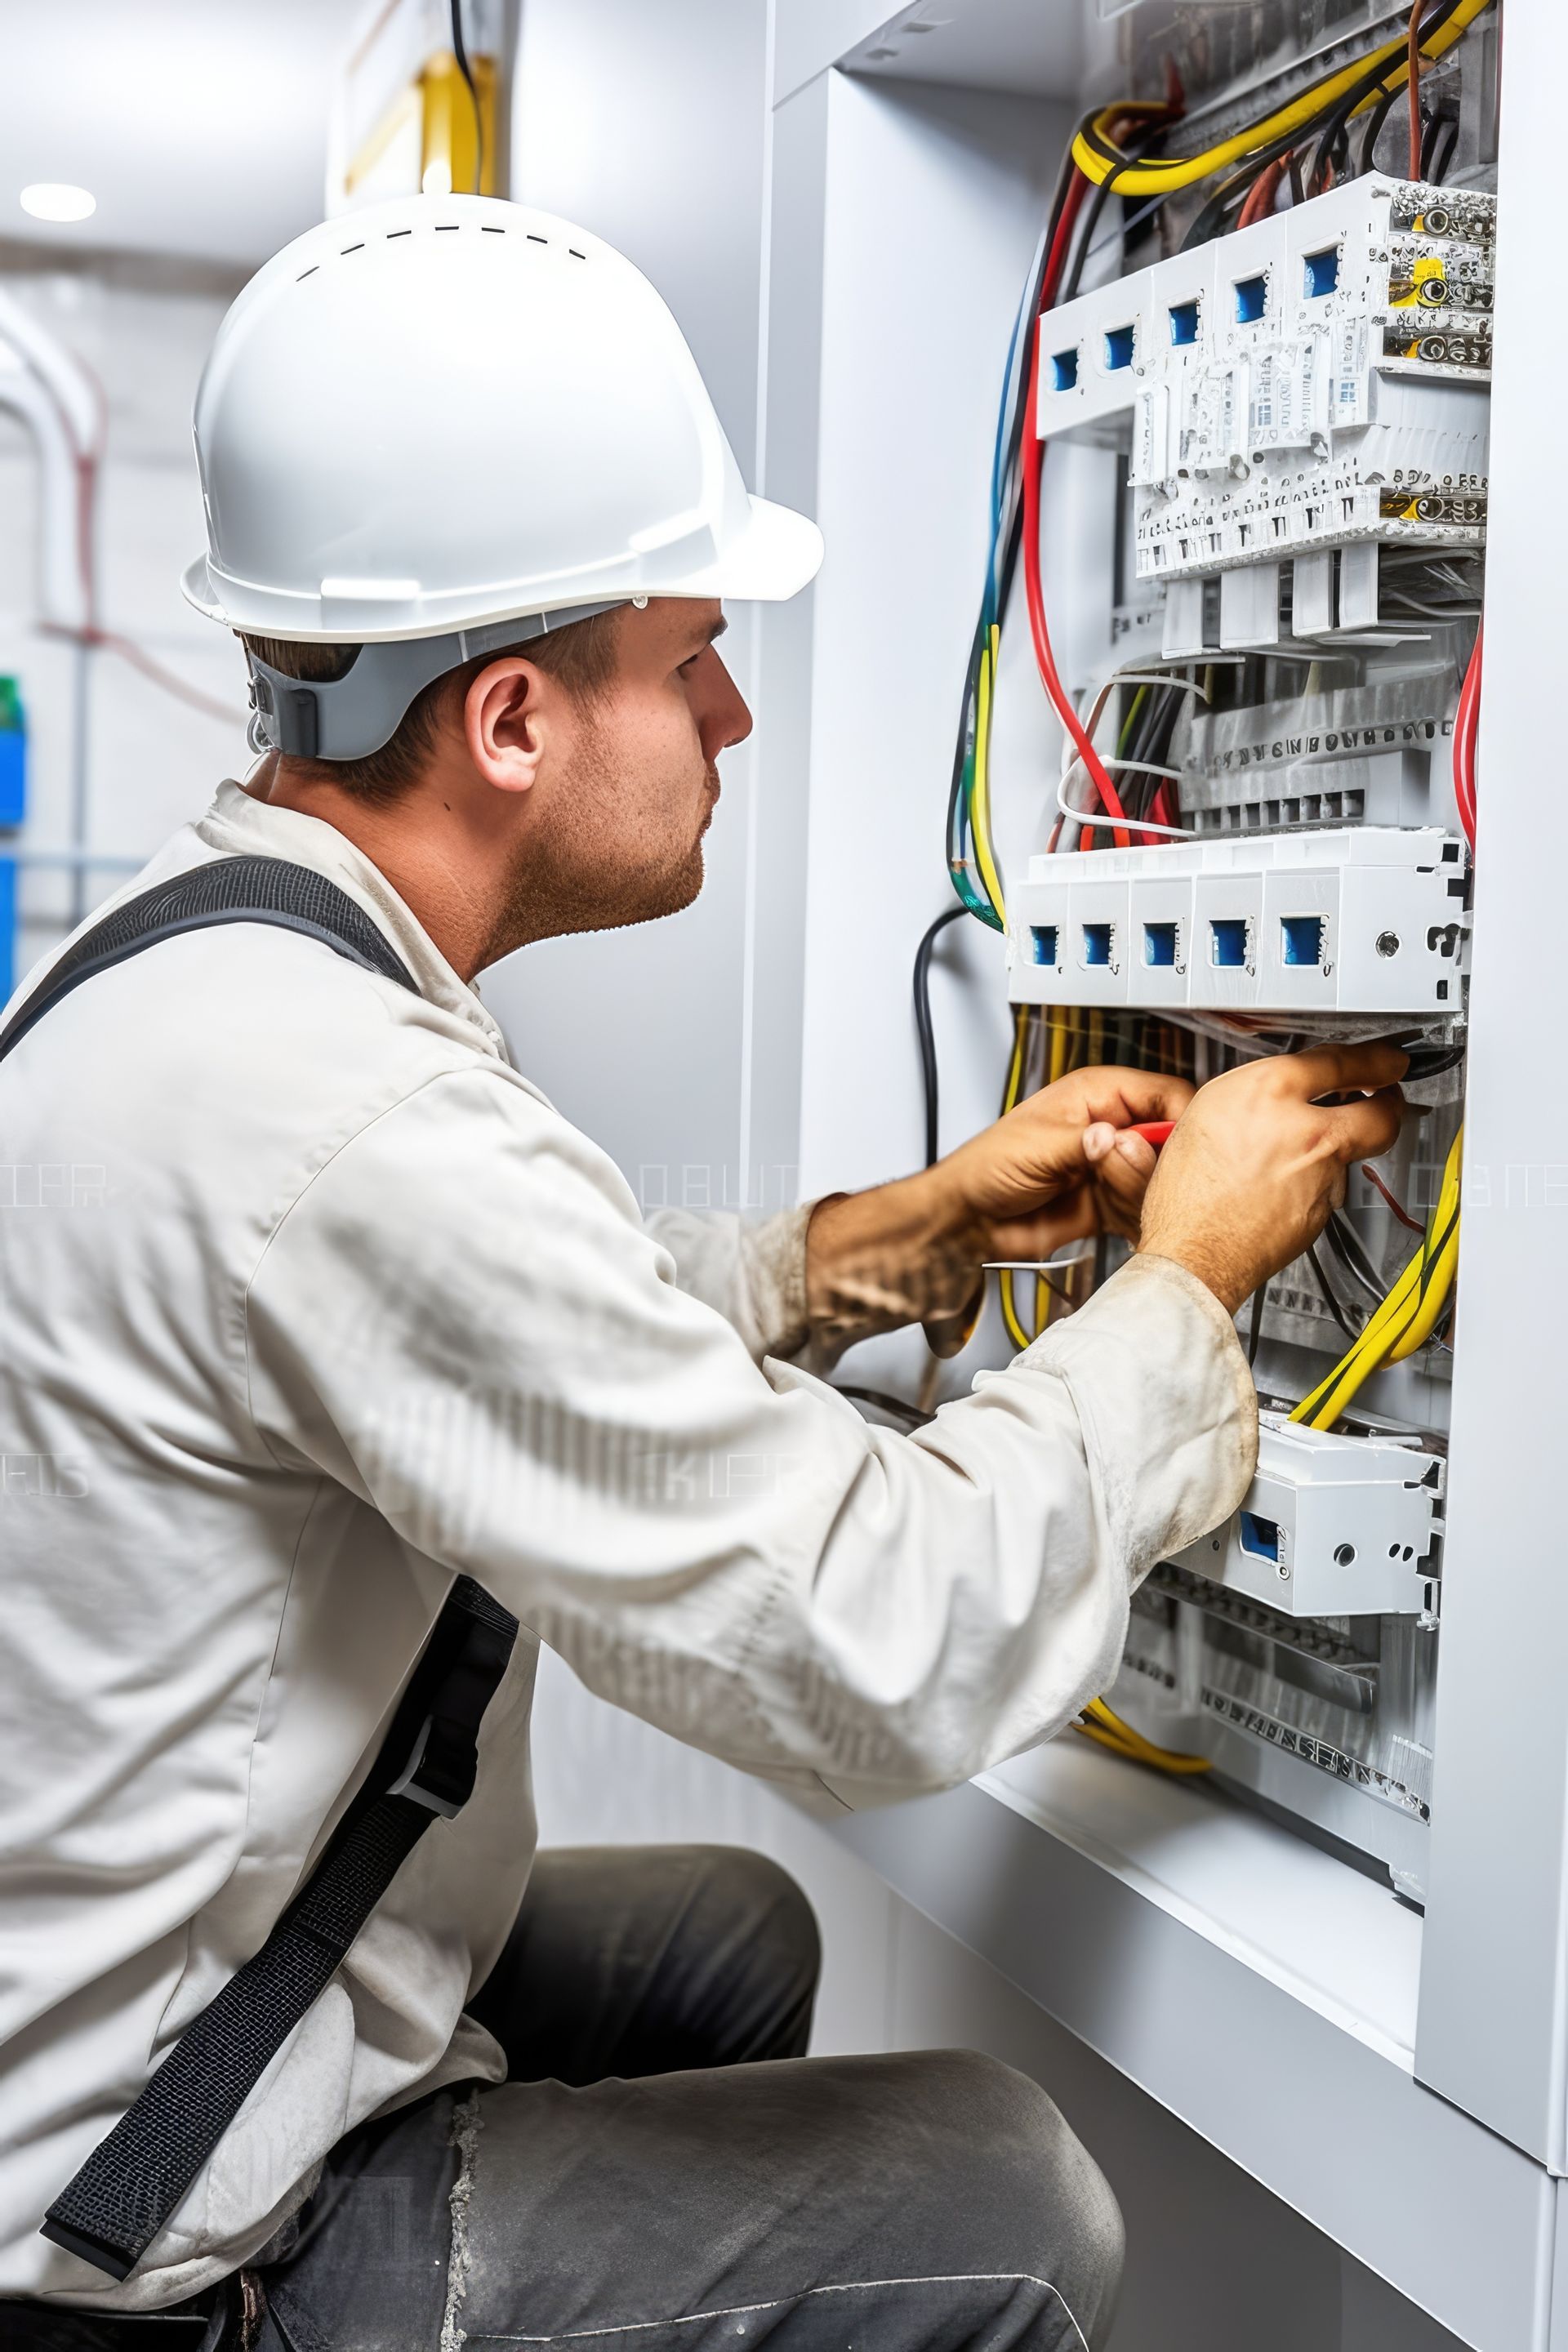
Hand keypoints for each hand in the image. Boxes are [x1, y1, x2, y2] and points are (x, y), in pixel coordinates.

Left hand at [939, 1064, 1195, 1263]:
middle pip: (1172, 1140)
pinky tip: (1109, 1216)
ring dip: (1140, 1193)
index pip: (1167, 1095)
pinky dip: (1137, 1218)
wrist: (970, 1219)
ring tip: (1105, 1195)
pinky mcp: (1112, 1203)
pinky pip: (1145, 1209)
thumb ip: (1085, 1144)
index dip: (1182, 1120)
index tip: (1183, 1148)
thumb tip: (1117, 1139)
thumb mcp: (1039, 1146)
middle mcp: (1112, 1128)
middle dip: (1158, 1163)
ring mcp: (1114, 1166)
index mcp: (1098, 1094)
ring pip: (1161, 1179)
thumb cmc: (987, 1166)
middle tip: (1129, 1176)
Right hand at [1137, 1044, 1407, 1315]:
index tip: (1384, 1059)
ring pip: (1355, 1149)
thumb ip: (1256, 1093)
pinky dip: (1319, 1182)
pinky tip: (1288, 1187)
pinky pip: (1333, 1185)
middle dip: (1391, 1099)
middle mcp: (1305, 1128)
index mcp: (1269, 1091)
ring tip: (1315, 1150)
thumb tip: (1281, 1088)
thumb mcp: (1208, 1114)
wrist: (1194, 1254)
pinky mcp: (1326, 1207)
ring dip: (1345, 1144)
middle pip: (1381, 1107)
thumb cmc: (1189, 1191)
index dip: (1373, 1058)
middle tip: (1389, 1093)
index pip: (1341, 1060)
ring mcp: (1322, 1171)